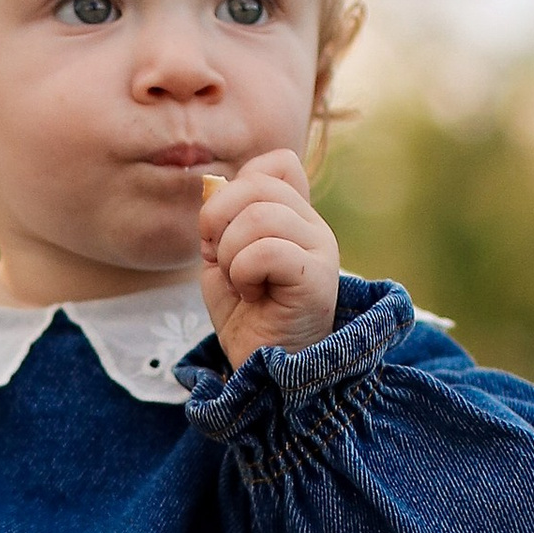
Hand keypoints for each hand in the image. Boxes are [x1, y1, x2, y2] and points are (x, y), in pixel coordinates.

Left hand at [200, 149, 340, 363]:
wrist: (262, 369)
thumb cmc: (246, 317)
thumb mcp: (224, 257)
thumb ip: (223, 219)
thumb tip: (213, 185)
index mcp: (295, 216)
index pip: (278, 164)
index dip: (237, 187)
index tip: (221, 230)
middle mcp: (314, 226)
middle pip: (257, 184)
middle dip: (217, 221)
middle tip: (219, 260)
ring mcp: (320, 249)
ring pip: (258, 216)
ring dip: (229, 253)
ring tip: (240, 283)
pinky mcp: (317, 277)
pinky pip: (266, 250)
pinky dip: (243, 273)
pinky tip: (252, 296)